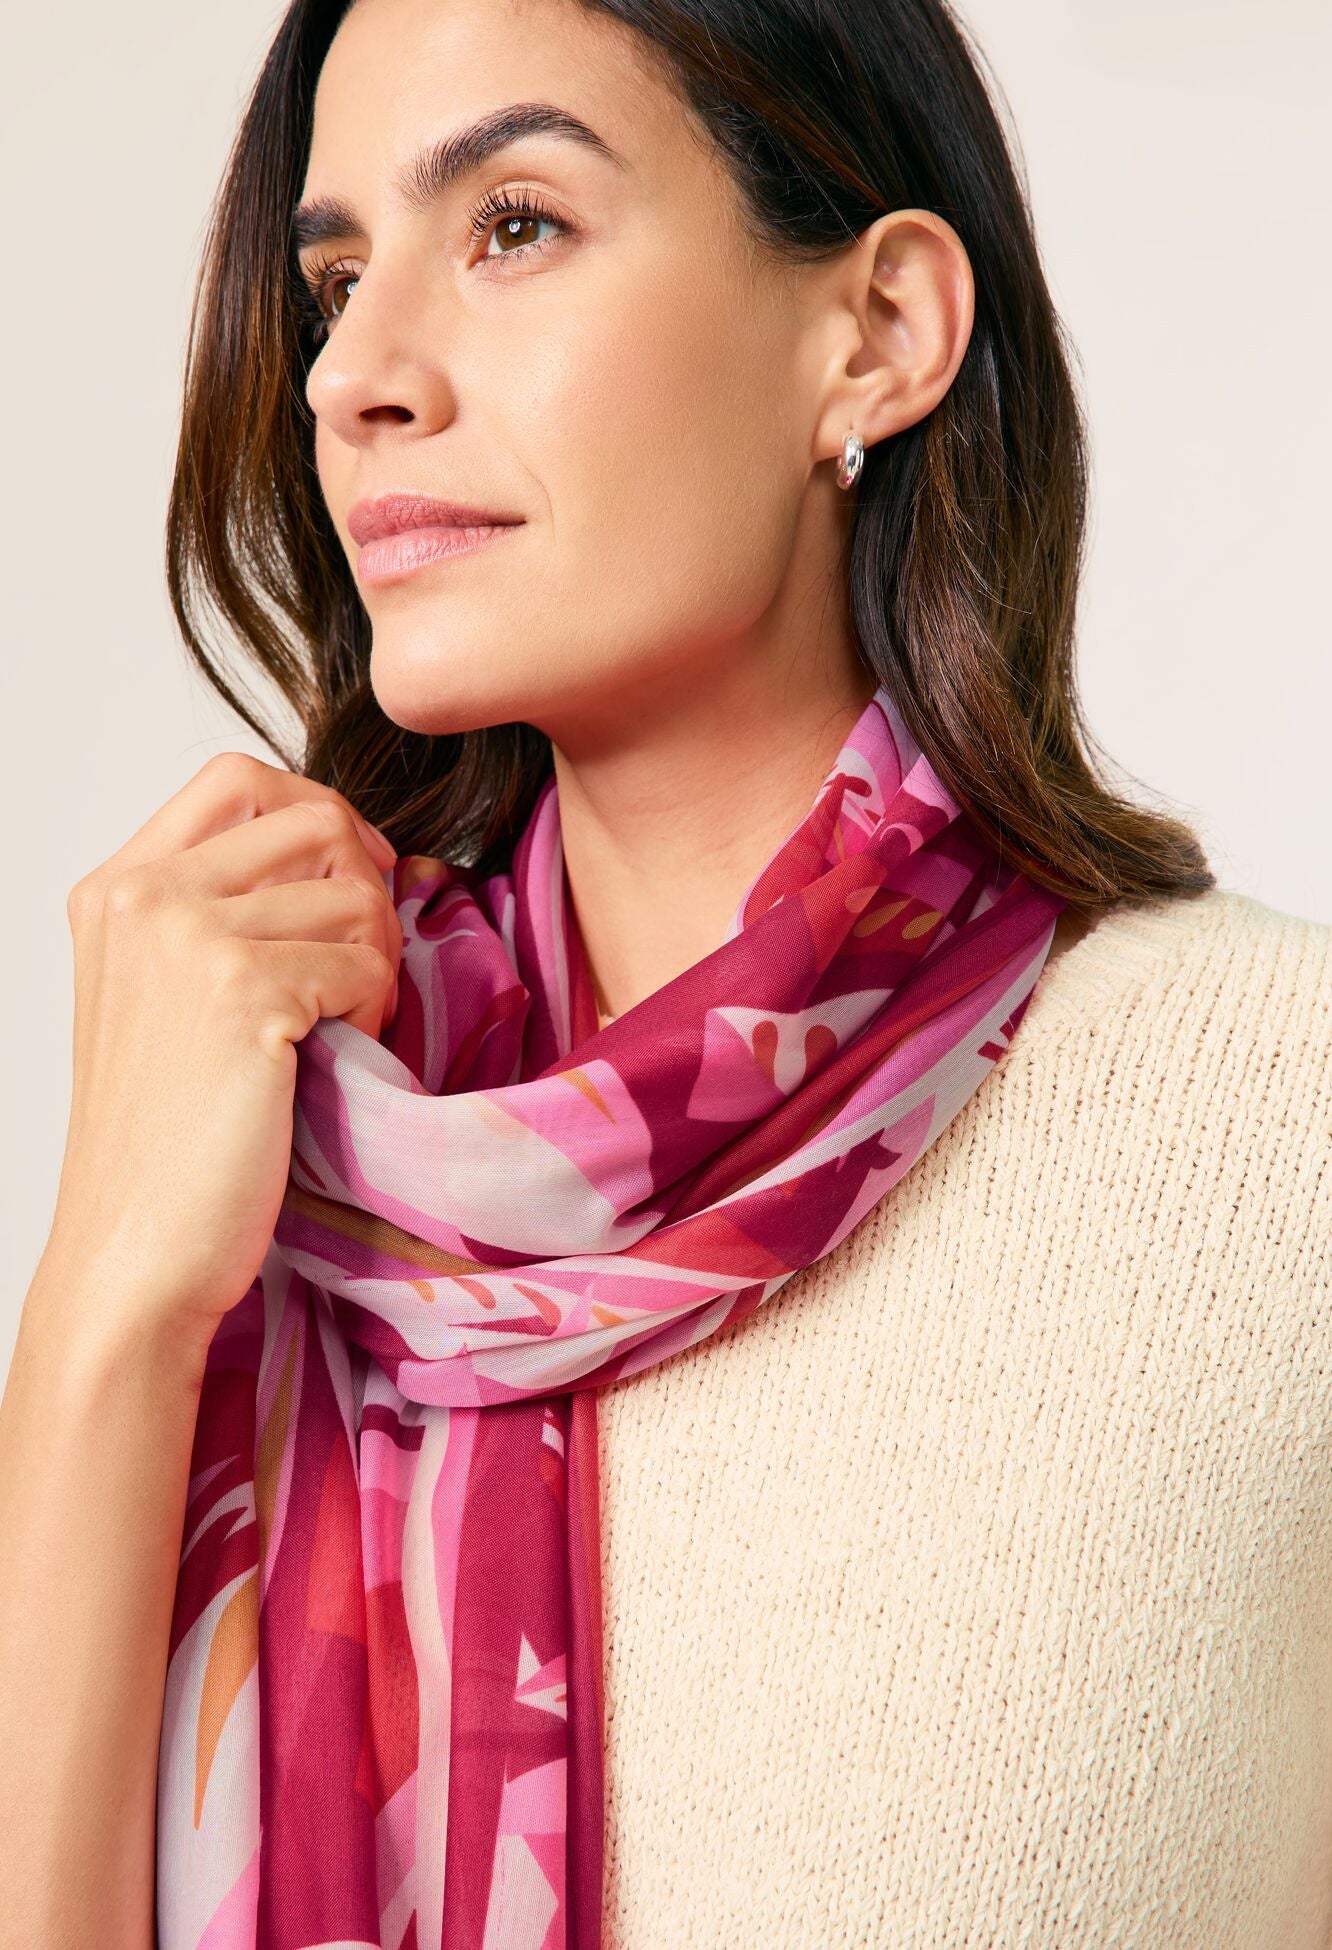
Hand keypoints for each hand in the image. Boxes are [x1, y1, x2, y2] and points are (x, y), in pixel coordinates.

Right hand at [46, 751, 403, 1354]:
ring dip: (377, 959)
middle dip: (368, 883)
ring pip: (355, 893)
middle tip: (366, 964)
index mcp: (115, 887)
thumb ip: (224, 912)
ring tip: (345, 1026)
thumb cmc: (169, 1140)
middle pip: (313, 816)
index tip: (355, 876)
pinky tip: (339, 1057)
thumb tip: (349, 849)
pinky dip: (375, 1008)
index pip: (239, 778)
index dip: (321, 813)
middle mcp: (142, 895)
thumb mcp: (166, 997)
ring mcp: (187, 936)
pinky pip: (366, 960)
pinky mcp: (245, 990)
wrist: (134, 1252)